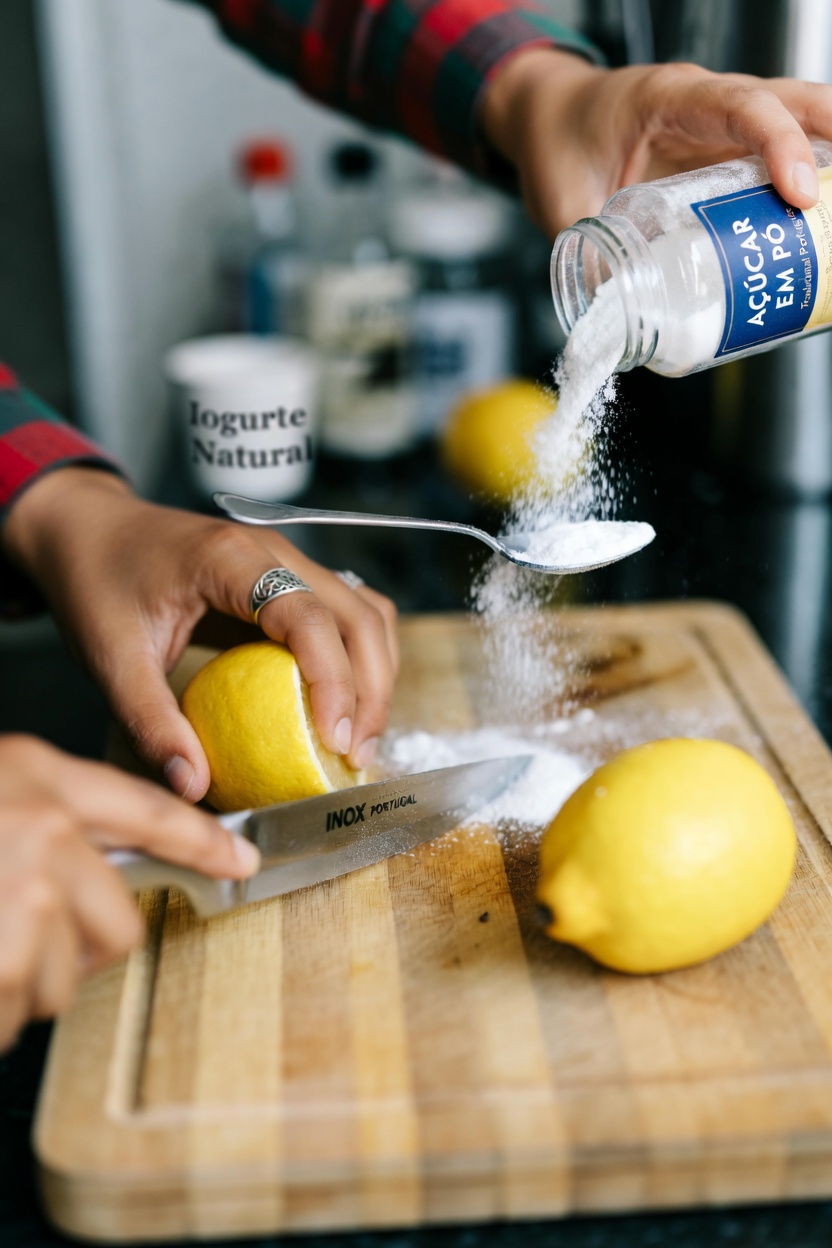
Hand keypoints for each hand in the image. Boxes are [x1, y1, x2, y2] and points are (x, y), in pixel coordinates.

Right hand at [0, 734, 258, 1051]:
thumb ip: (47, 827)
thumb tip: (90, 886)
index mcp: (39, 777)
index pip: (148, 810)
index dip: (202, 840)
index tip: (242, 861)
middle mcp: (42, 829)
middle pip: (119, 925)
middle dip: (80, 955)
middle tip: (25, 945)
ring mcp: (18, 891)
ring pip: (62, 979)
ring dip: (20, 987)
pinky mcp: (0, 950)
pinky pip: (15, 1011)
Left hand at [2, 469, 398, 798]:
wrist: (89, 530)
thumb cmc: (96, 583)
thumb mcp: (110, 657)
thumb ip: (150, 722)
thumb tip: (192, 786)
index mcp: (230, 558)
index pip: (308, 614)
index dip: (333, 680)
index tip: (333, 741)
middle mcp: (274, 551)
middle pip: (358, 614)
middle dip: (370, 690)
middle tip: (354, 755)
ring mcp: (289, 561)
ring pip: (366, 613)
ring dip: (375, 676)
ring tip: (357, 740)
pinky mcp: (290, 579)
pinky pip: (347, 616)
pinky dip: (359, 663)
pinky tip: (343, 708)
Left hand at [481, 48, 831, 236]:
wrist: (549, 116)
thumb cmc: (558, 141)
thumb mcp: (561, 201)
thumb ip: (587, 258)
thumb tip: (616, 318)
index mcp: (668, 98)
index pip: (743, 105)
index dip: (780, 144)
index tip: (797, 194)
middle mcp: (706, 102)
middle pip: (792, 102)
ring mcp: (721, 124)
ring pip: (797, 123)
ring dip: (828, 160)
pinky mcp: (726, 150)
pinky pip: (779, 155)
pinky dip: (809, 177)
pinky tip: (818, 218)